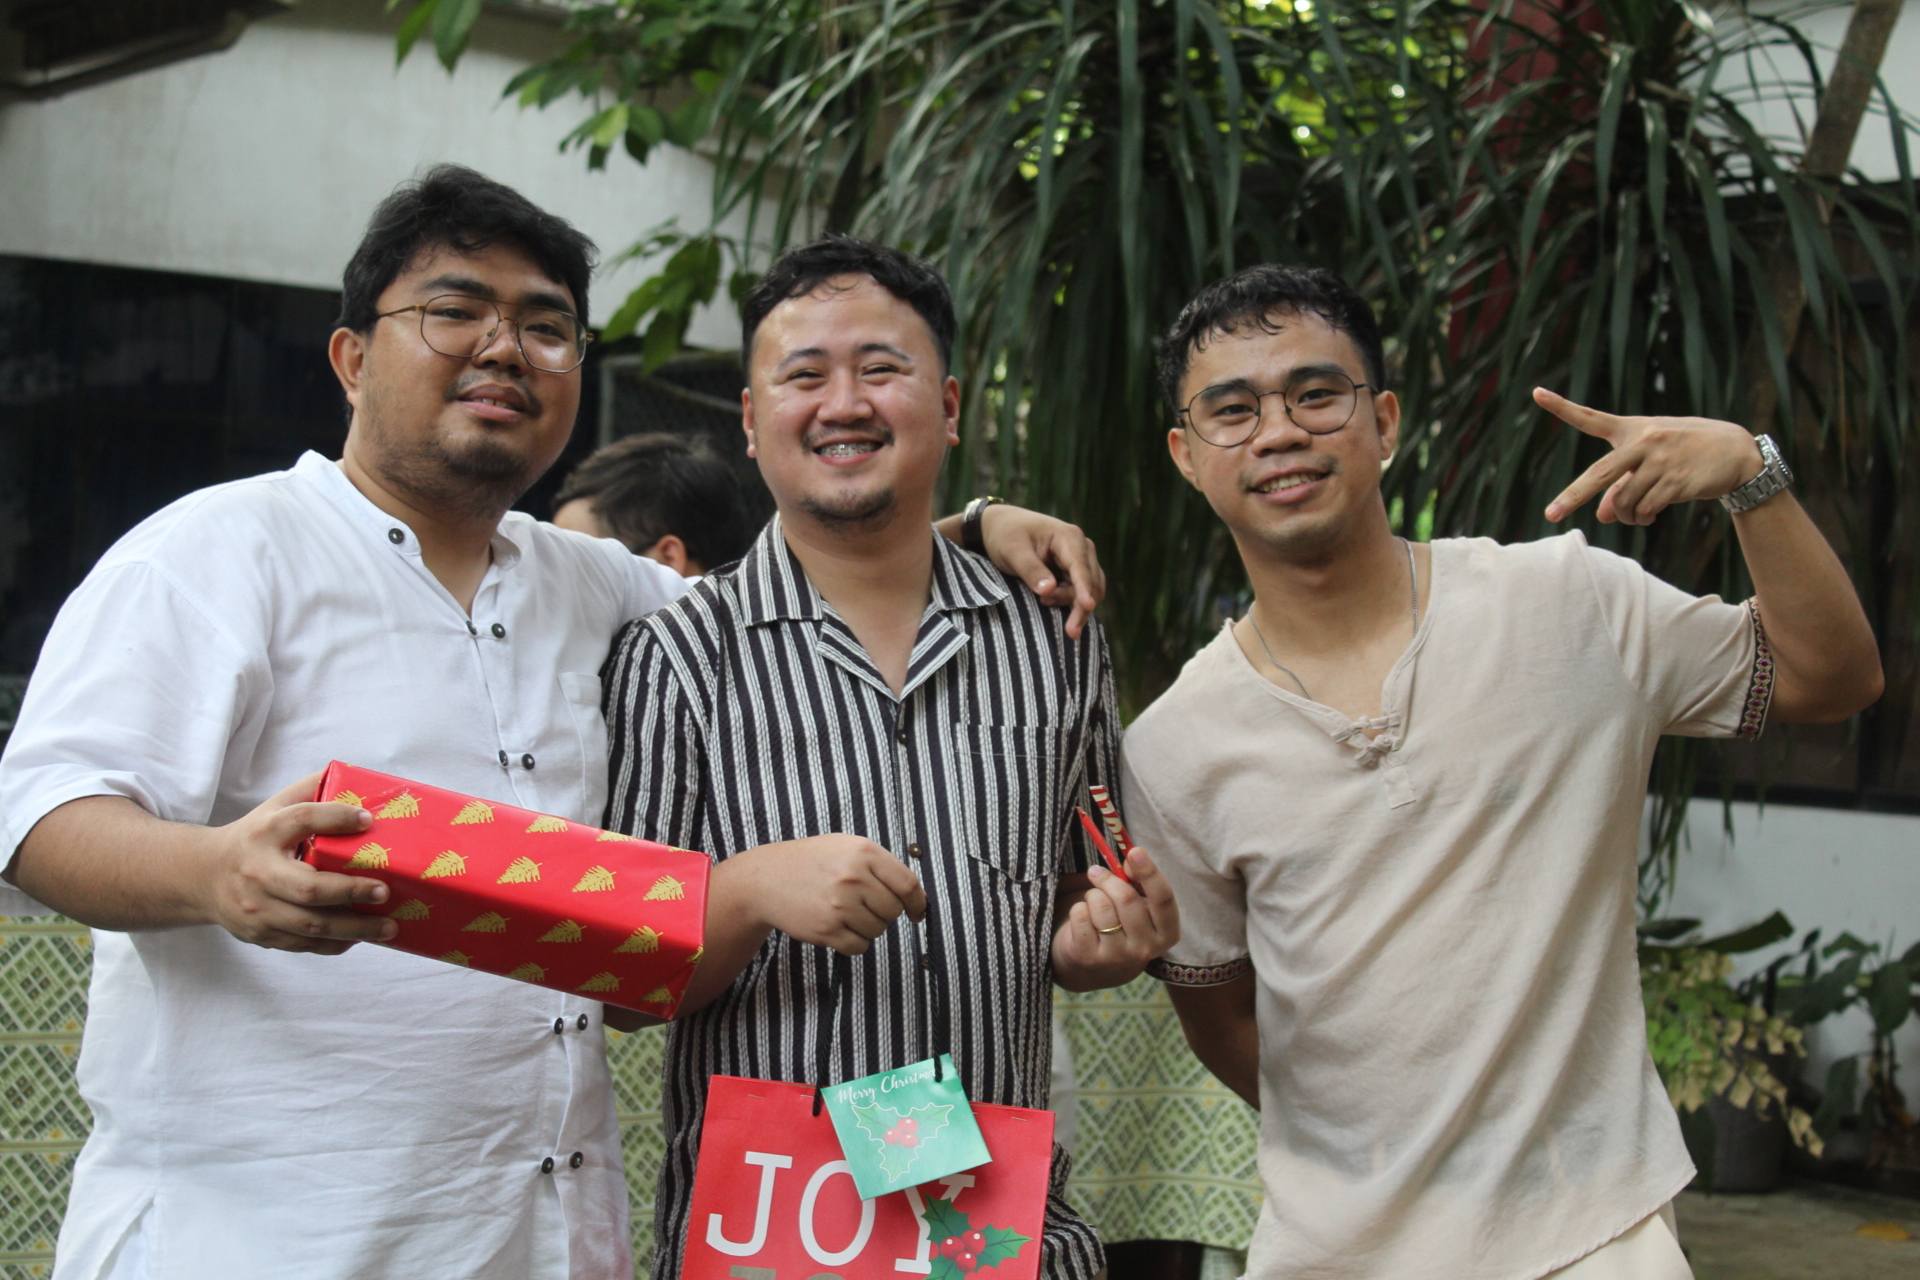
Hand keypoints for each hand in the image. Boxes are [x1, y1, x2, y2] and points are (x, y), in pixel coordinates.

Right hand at [199, 772, 395, 953]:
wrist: (203, 876)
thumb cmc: (254, 838)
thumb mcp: (276, 808)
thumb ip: (312, 791)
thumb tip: (358, 781)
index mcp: (265, 833)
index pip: (301, 820)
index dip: (336, 818)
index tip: (368, 820)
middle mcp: (259, 872)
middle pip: (308, 889)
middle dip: (351, 892)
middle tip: (385, 892)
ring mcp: (258, 909)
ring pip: (310, 926)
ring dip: (353, 928)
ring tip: (388, 927)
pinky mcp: (261, 935)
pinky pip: (305, 945)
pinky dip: (336, 943)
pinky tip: (361, 936)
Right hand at [739, 835, 926, 955]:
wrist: (766, 878)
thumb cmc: (813, 862)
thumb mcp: (847, 847)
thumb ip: (881, 866)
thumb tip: (917, 898)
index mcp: (864, 852)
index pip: (908, 884)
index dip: (917, 902)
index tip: (916, 911)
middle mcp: (854, 878)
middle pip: (893, 910)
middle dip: (885, 912)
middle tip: (863, 905)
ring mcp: (839, 905)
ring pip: (878, 930)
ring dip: (868, 927)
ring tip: (845, 911)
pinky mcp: (827, 930)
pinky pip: (859, 946)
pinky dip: (854, 942)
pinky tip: (838, 926)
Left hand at [977, 505, 1107, 638]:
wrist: (1002, 525)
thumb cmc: (1006, 535)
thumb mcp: (1012, 551)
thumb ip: (1030, 570)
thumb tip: (1048, 590)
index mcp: (1068, 537)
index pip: (1081, 567)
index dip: (1084, 588)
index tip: (1088, 606)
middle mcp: (1082, 547)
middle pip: (1091, 583)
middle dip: (1078, 605)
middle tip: (1058, 621)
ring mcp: (1082, 560)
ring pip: (1090, 591)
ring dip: (1072, 604)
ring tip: (1042, 602)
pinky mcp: (1076, 571)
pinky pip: (1082, 592)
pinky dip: (1070, 602)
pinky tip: (1049, 602)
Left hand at [1052, 846, 1179, 989]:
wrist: (1093, 966)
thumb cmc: (1121, 925)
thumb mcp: (1137, 906)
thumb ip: (1138, 882)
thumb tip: (1131, 859)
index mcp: (1166, 933)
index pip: (1163, 899)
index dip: (1150, 872)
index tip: (1135, 851)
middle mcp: (1145, 949)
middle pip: (1127, 899)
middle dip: (1108, 879)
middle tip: (1096, 872)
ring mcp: (1116, 956)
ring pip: (1101, 905)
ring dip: (1092, 895)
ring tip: (1093, 902)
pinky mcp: (1088, 957)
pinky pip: (1080, 915)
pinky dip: (1078, 908)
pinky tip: (1083, 919)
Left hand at [1537, 387, 1763, 526]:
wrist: (1737, 453)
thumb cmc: (1685, 454)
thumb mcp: (1651, 462)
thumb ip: (1620, 485)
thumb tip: (1603, 514)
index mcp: (1632, 429)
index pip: (1591, 418)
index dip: (1562, 407)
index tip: (1536, 393)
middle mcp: (1643, 441)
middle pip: (1600, 474)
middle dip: (1573, 497)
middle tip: (1550, 516)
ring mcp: (1660, 461)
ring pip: (1623, 501)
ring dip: (1625, 515)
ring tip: (1638, 513)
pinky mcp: (1677, 481)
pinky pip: (1645, 509)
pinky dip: (1643, 517)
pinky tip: (1652, 514)